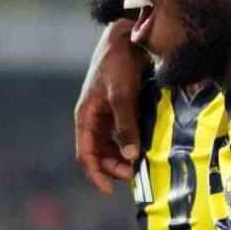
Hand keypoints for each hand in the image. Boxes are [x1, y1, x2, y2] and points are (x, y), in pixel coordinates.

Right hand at [75, 21, 145, 195]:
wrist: (127, 39)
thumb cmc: (118, 65)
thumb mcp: (122, 97)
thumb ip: (125, 127)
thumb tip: (130, 157)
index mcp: (86, 117)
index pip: (85, 155)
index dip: (96, 175)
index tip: (109, 191)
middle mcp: (93, 119)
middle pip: (99, 153)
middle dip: (114, 167)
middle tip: (135, 174)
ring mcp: (106, 114)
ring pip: (112, 145)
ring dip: (123, 157)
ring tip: (141, 164)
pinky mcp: (120, 109)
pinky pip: (123, 134)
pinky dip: (131, 143)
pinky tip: (145, 148)